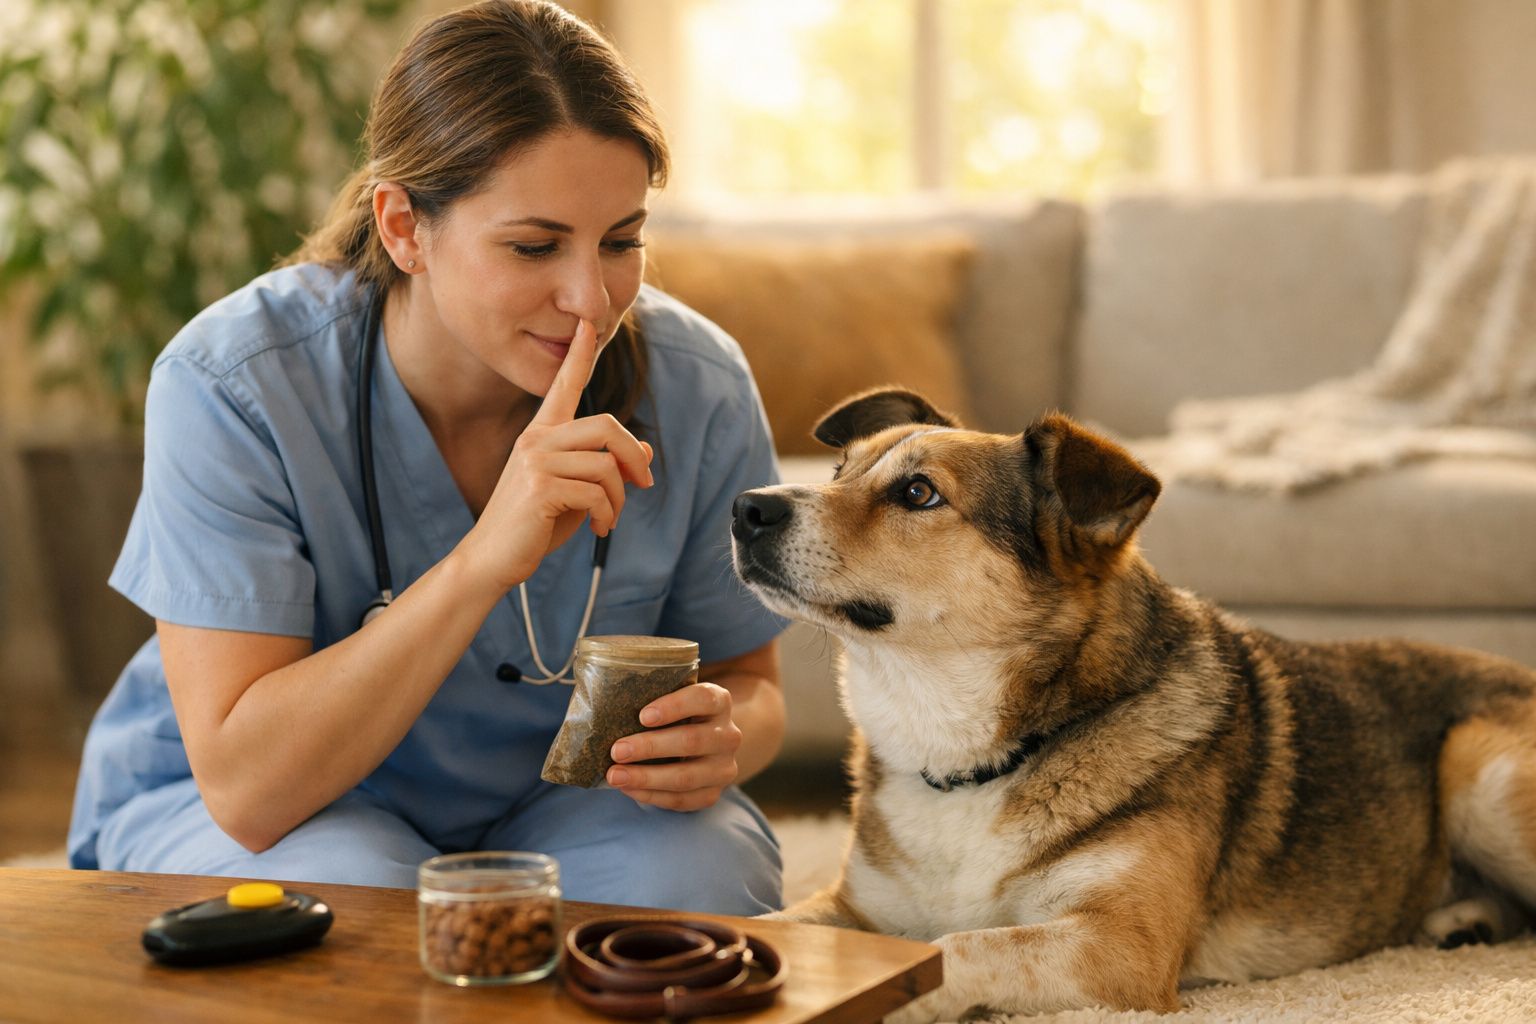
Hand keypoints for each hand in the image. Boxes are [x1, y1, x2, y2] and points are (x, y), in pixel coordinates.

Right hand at [462, 319, 652, 591]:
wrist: (493, 558)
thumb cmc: (533, 525)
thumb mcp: (575, 492)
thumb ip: (603, 468)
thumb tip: (644, 450)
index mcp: (541, 434)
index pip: (563, 385)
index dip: (579, 354)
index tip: (587, 323)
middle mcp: (537, 440)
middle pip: (606, 427)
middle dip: (632, 458)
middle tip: (643, 485)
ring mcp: (536, 461)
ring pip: (606, 466)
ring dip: (619, 499)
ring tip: (609, 519)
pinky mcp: (540, 487)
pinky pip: (597, 493)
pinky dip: (607, 515)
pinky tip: (598, 529)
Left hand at [606, 682, 742, 810]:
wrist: (706, 744)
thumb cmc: (677, 716)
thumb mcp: (673, 699)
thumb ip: (652, 696)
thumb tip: (609, 703)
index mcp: (719, 702)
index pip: (703, 699)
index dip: (674, 706)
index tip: (642, 716)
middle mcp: (728, 735)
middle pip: (691, 741)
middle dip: (650, 747)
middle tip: (617, 751)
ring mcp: (724, 768)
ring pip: (686, 777)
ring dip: (646, 778)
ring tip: (615, 776)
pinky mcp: (713, 793)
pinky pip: (681, 800)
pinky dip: (651, 796)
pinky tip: (628, 789)